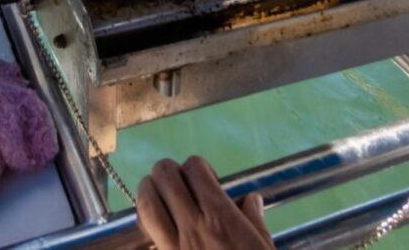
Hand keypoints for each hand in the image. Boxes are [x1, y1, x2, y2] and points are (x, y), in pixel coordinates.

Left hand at [136, 157, 273, 249]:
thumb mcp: (263, 248)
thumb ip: (254, 222)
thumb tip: (251, 201)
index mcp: (221, 218)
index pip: (195, 169)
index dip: (198, 167)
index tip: (205, 178)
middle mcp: (192, 226)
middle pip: (165, 176)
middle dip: (169, 171)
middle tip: (178, 181)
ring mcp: (173, 245)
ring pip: (146, 201)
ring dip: (149, 189)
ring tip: (157, 191)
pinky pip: (146, 232)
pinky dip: (145, 220)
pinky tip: (154, 222)